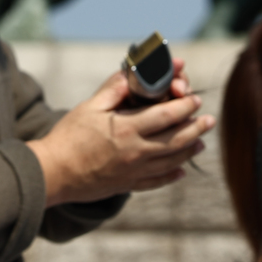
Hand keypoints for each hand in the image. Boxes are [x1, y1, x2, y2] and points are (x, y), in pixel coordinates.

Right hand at [26, 64, 214, 206]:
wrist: (52, 173)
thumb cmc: (67, 137)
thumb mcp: (88, 107)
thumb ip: (113, 90)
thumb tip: (133, 75)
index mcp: (126, 129)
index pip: (166, 115)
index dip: (184, 106)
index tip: (195, 100)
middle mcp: (135, 152)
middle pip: (176, 140)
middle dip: (196, 128)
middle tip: (209, 120)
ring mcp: (133, 172)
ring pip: (171, 162)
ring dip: (189, 150)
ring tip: (200, 142)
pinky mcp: (127, 186)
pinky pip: (156, 182)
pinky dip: (172, 176)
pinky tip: (181, 171)